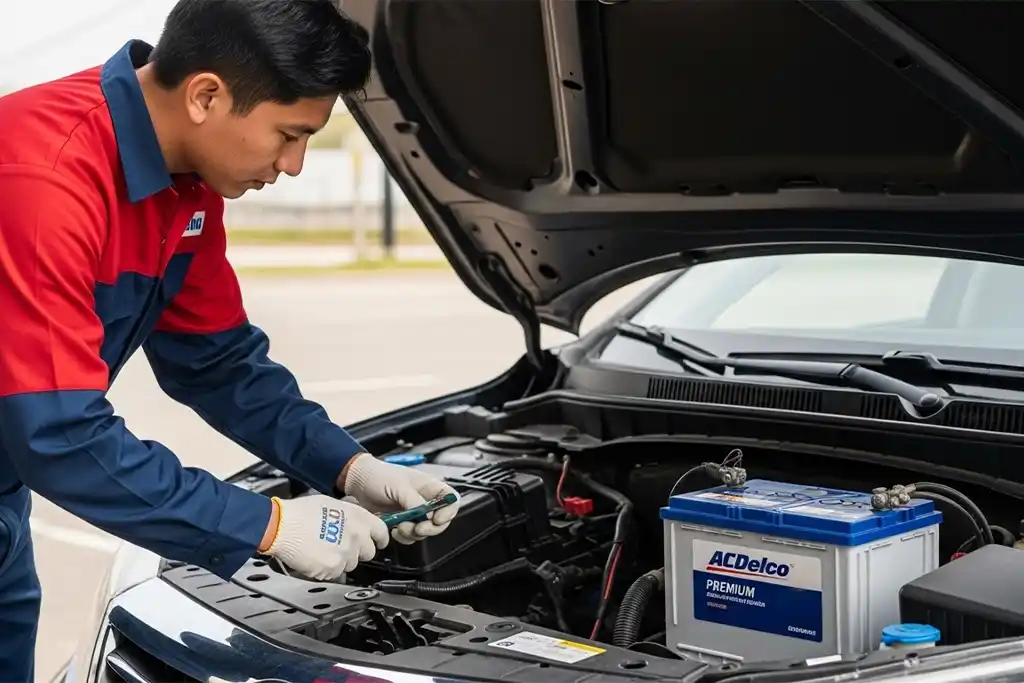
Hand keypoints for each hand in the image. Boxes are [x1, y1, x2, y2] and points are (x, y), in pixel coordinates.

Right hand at [262, 494, 388, 579]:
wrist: (282, 526)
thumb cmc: (300, 513)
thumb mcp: (332, 504)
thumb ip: (350, 516)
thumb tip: (356, 523)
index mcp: (358, 517)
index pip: (381, 532)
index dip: (379, 539)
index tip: (377, 542)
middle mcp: (356, 535)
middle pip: (369, 552)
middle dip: (357, 552)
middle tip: (341, 546)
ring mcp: (346, 553)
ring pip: (352, 564)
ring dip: (341, 561)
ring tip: (323, 550)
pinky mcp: (333, 568)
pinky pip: (337, 574)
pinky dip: (328, 570)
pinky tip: (316, 558)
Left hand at [340, 454, 459, 544]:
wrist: (358, 482)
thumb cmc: (379, 476)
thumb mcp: (398, 485)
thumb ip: (414, 501)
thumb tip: (426, 517)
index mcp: (429, 487)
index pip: (451, 500)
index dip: (449, 512)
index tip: (437, 519)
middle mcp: (425, 500)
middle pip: (440, 520)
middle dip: (429, 528)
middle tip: (417, 528)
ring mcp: (414, 513)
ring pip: (425, 531)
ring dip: (414, 534)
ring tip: (399, 527)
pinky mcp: (402, 522)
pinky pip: (410, 536)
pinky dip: (404, 537)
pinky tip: (393, 530)